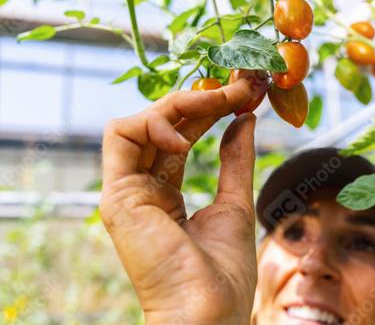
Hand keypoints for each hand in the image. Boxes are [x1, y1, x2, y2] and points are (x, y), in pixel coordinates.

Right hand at [100, 80, 257, 324]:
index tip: (240, 96)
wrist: (208, 310)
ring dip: (178, 104)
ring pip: (137, 124)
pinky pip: (120, 136)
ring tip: (218, 100)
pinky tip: (185, 137)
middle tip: (237, 87)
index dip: (206, 112)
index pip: (178, 139)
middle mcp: (141, 189)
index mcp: (163, 194)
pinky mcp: (116, 195)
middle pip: (160, 128)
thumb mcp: (235, 201)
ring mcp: (126, 191)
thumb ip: (235, 159)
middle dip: (198, 101)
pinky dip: (152, 124)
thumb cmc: (222, 270)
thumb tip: (244, 121)